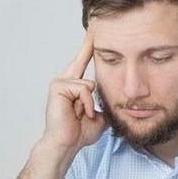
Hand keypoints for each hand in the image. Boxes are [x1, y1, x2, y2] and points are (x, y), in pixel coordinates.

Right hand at [43, 30, 107, 152]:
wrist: (67, 144)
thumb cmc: (79, 133)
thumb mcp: (100, 117)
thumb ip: (106, 105)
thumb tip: (119, 104)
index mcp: (74, 86)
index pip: (82, 62)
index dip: (87, 48)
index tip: (93, 33)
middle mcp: (65, 81)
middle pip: (82, 60)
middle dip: (88, 52)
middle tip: (92, 47)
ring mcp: (60, 83)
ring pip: (88, 83)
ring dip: (90, 103)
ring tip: (83, 114)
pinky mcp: (58, 87)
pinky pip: (83, 89)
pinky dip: (86, 103)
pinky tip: (81, 113)